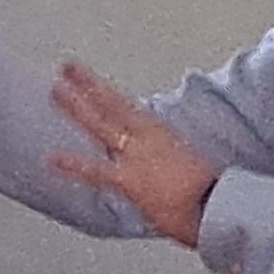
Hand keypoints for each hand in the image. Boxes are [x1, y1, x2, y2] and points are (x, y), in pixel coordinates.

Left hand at [48, 63, 219, 246]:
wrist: (222, 206)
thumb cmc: (213, 196)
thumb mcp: (192, 173)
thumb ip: (171, 169)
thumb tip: (166, 175)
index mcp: (163, 135)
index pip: (128, 109)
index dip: (106, 92)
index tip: (90, 81)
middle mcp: (148, 140)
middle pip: (113, 105)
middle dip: (88, 85)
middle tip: (68, 67)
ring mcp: (137, 157)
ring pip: (102, 125)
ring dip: (77, 107)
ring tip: (55, 91)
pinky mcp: (130, 180)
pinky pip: (97, 171)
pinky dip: (74, 164)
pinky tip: (51, 158)